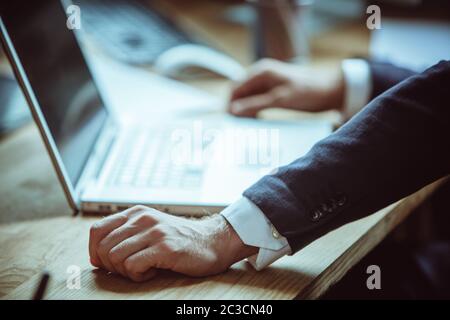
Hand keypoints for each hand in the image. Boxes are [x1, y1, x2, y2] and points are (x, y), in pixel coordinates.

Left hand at [89, 206, 256, 281]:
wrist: (212, 242)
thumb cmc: (179, 239)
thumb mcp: (150, 228)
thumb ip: (127, 234)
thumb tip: (97, 255)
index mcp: (136, 213)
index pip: (97, 230)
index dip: (94, 251)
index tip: (105, 264)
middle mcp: (143, 218)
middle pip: (104, 247)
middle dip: (111, 266)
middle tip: (128, 269)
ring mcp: (154, 232)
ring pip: (115, 257)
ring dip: (125, 271)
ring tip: (143, 269)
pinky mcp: (165, 247)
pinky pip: (132, 266)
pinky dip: (138, 275)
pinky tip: (152, 272)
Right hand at [229, 58, 344, 116]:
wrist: (330, 91)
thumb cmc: (308, 92)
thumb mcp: (280, 100)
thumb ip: (255, 104)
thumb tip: (233, 110)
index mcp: (261, 72)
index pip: (234, 87)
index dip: (228, 104)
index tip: (228, 121)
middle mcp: (261, 75)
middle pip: (238, 92)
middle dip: (235, 107)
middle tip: (236, 126)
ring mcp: (266, 82)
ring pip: (246, 97)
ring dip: (244, 110)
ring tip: (245, 125)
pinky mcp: (273, 91)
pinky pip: (256, 100)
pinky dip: (253, 110)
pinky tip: (256, 120)